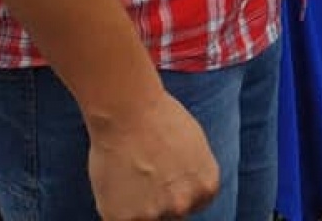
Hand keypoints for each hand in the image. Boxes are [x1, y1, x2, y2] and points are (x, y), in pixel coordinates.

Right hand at [87, 90, 218, 220]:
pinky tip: (115, 181)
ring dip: (135, 205)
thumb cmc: (158, 119)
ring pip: (144, 219)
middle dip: (157, 198)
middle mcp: (184, 204)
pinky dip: (114, 206)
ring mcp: (154, 214)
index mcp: (207, 187)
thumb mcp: (194, 146)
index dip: (175, 190)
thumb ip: (192, 175)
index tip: (164, 176)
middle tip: (144, 172)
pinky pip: (119, 220)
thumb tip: (185, 193)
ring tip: (128, 174)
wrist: (127, 111)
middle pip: (170, 213)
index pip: (193, 204)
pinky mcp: (123, 219)